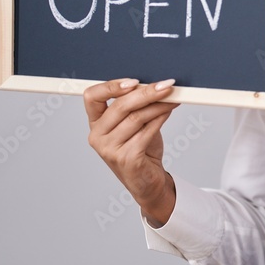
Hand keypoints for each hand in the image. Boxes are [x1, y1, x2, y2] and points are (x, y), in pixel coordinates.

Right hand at [84, 78, 178, 225]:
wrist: (148, 182)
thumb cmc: (141, 150)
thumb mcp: (135, 124)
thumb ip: (138, 107)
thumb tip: (156, 85)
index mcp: (96, 124)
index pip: (91, 97)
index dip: (111, 86)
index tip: (134, 81)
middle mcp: (97, 136)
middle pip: (120, 106)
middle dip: (146, 93)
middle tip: (165, 85)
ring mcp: (109, 149)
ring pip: (136, 118)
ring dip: (158, 105)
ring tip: (172, 98)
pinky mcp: (126, 159)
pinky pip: (146, 132)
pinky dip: (160, 118)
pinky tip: (169, 111)